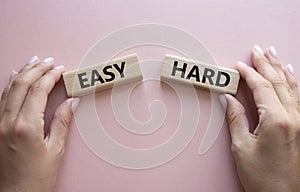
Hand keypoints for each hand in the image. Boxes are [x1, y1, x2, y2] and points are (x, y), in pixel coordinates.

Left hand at [0, 56, 78, 191]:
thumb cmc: (35, 177)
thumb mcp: (55, 150)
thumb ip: (62, 121)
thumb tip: (71, 102)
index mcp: (26, 126)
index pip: (39, 91)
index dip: (51, 77)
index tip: (60, 70)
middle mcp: (8, 121)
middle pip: (22, 84)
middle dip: (37, 69)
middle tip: (49, 61)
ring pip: (9, 88)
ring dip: (23, 73)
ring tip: (34, 62)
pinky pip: (1, 99)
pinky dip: (9, 85)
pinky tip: (14, 77)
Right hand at [224, 46, 299, 191]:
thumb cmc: (264, 178)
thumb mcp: (242, 148)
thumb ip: (236, 119)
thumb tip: (229, 98)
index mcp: (277, 120)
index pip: (262, 87)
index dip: (249, 74)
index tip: (239, 65)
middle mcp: (293, 117)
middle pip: (278, 82)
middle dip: (266, 64)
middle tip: (257, 49)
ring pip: (291, 87)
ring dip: (280, 68)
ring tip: (273, 54)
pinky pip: (299, 97)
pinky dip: (293, 83)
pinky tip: (290, 74)